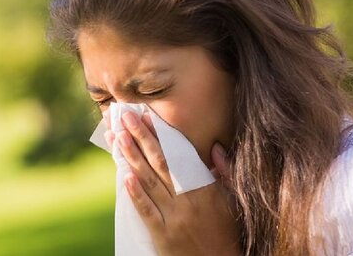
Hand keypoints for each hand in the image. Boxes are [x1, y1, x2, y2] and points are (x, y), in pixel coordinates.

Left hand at [104, 111, 240, 255]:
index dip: (161, 135)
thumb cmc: (226, 232)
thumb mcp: (232, 201)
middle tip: (125, 117)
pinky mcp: (163, 235)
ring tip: (119, 137)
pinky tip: (125, 176)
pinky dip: (136, 194)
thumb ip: (225, 173)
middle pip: (160, 163)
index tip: (147, 117)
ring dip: (132, 158)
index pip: (179, 155)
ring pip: (150, 182)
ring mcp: (175, 218)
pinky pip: (147, 211)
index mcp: (206, 189)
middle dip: (141, 137)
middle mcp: (189, 201)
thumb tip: (215, 148)